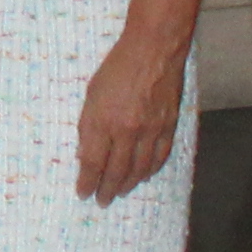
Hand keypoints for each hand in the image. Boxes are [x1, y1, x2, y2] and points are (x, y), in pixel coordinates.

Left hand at [75, 30, 191, 201]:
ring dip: (128, 184)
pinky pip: (159, 157)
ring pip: (139, 169)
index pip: (93, 161)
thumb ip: (89, 125)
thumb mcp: (92, 93)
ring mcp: (150, 130)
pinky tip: (142, 176)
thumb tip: (86, 153)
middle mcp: (127, 130)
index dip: (87, 181)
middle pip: (116, 170)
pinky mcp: (168, 127)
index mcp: (103, 121)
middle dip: (107, 189)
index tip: (83, 193)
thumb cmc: (117, 67)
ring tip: (120, 192)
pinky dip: (150, 170)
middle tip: (101, 201)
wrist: (154, 50)